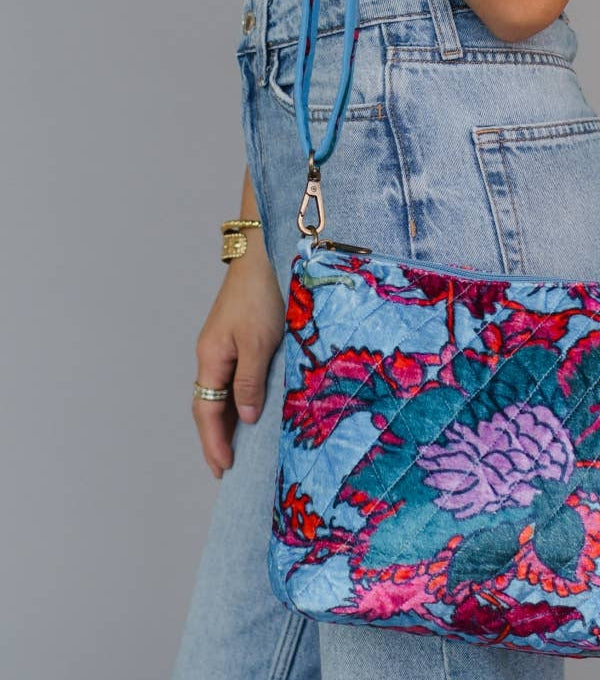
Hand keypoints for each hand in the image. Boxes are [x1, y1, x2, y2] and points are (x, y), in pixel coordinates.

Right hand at [191, 235, 285, 477]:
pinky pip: (237, 376)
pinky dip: (242, 397)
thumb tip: (244, 418)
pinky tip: (254, 406)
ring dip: (230, 419)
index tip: (223, 469)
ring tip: (241, 446)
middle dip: (217, 437)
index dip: (214, 442)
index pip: (207, 411)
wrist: (267, 256)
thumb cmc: (262, 296)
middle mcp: (214, 353)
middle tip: (228, 466)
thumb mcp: (259, 344)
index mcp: (211, 358)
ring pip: (224, 391)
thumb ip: (251, 382)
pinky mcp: (243, 336)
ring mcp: (227, 344)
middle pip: (211, 404)